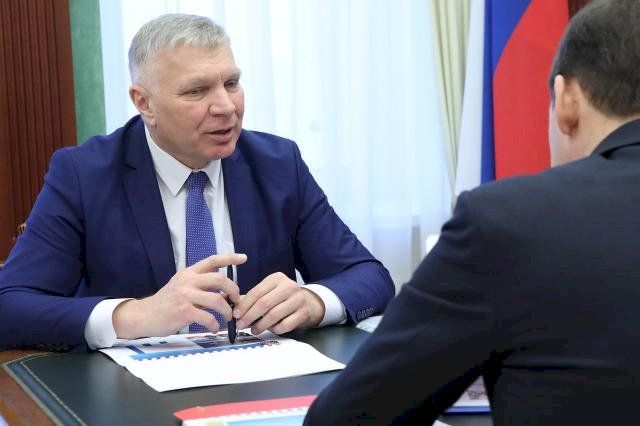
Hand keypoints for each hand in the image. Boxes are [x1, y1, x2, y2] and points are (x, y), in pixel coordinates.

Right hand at [113, 253, 246, 338]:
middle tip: (237, 300)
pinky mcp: (183, 311)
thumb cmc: (167, 303)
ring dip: (227, 311)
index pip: (213, 260)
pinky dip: (214, 324)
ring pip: (217, 299)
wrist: (145, 316)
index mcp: (189, 273)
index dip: (230, 258)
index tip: (243, 258)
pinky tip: (213, 327)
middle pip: (220, 279)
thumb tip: (226, 292)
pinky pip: (207, 317)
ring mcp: (185, 295)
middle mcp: (188, 281)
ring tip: (227, 318)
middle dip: (234, 290)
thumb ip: (201, 286)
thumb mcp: (183, 287)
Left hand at [233, 272, 324, 334]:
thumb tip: (226, 300)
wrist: (308, 302)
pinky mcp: (304, 312)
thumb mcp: (268, 292)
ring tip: (254, 330)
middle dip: (249, 316)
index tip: (235, 315)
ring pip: (274, 315)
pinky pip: (285, 325)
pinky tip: (271, 329)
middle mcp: (288, 286)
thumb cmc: (282, 298)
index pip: (256, 292)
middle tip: (240, 325)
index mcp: (276, 278)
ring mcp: (298, 299)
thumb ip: (249, 297)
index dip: (244, 305)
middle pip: (264, 304)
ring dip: (260, 325)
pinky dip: (275, 329)